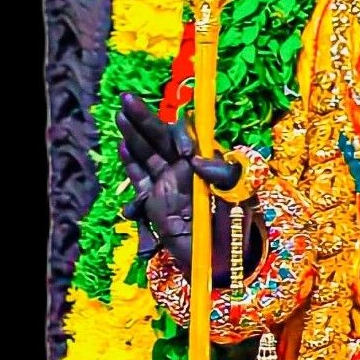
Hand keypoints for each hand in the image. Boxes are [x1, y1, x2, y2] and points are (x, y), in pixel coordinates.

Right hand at [117, 92, 243, 272]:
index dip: (183, 136)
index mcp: (206, 164)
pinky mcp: (154, 202)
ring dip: (134, 135)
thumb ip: (225, 177)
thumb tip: (196, 160)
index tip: (188, 154)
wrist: (220, 260)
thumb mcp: (238, 201)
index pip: (189, 138)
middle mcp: (185, 169)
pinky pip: (141, 179)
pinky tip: (123, 147)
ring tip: (120, 114)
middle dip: (144, 119)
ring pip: (148, 154)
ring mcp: (168, 184)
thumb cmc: (235, 230)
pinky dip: (131, 163)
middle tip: (127, 99)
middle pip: (161, 138)